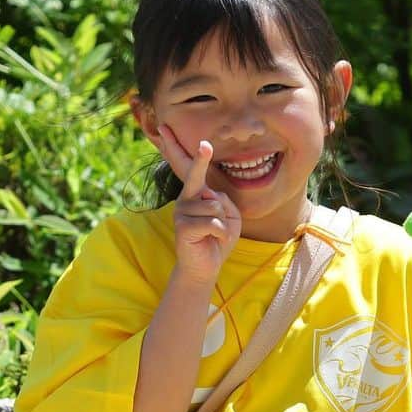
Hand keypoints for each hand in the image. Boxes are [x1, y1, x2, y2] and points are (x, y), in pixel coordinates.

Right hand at [158, 124, 240, 284]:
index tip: (204, 143)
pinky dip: (220, 234)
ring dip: (222, 225)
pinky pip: (212, 224)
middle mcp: (184, 200)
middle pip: (213, 194)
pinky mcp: (183, 227)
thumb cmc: (217, 240)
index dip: (200, 159)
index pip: (197, 174)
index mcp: (195, 195)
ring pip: (214, 208)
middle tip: (217, 230)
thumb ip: (225, 202)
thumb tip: (210, 198)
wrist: (204, 267)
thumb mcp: (230, 217)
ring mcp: (181, 213)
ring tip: (214, 236)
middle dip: (224, 213)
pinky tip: (212, 241)